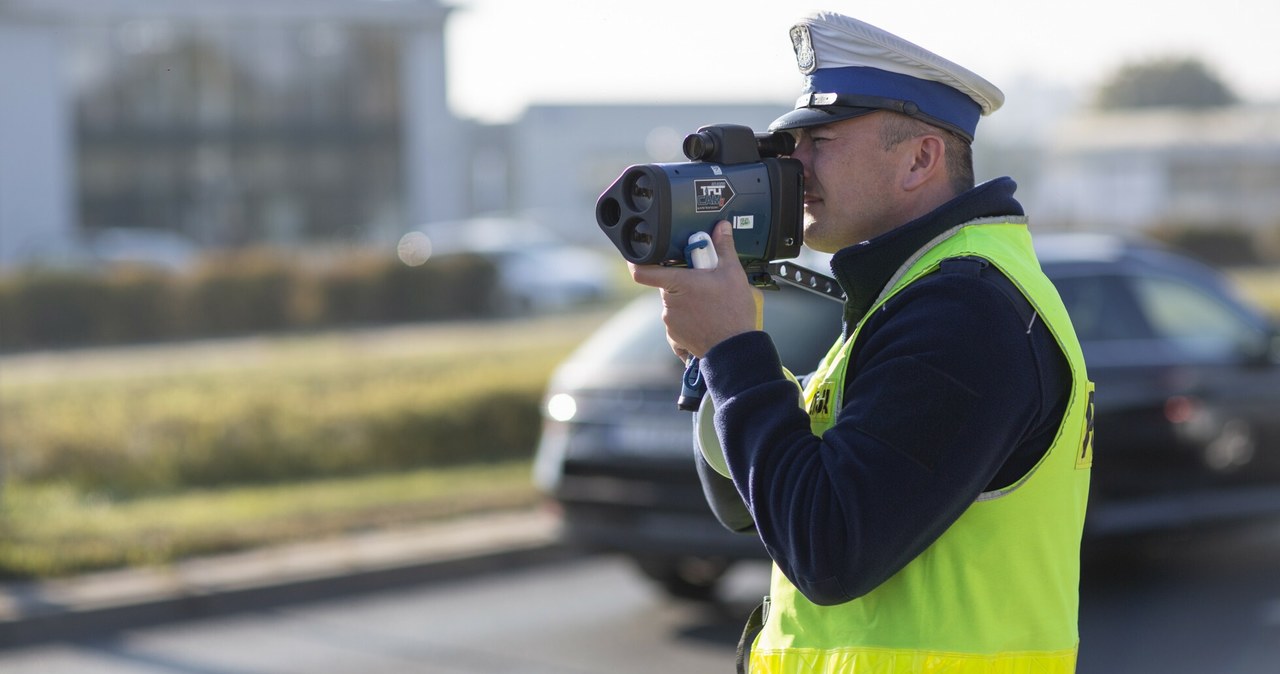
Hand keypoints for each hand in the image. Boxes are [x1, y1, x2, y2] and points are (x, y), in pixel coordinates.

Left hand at [629, 221, 762, 359]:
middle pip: (667, 283)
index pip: (642, 271)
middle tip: (703, 280)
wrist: (734, 349)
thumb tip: (721, 228)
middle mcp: (669, 303)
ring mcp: (671, 321)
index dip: (635, 261)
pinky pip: (677, 320)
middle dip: (682, 279)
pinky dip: (689, 317)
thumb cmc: (732, 313)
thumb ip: (724, 247)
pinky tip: (706, 318)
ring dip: (687, 299)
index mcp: (678, 283)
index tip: (636, 254)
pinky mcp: (675, 336)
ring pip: (674, 302)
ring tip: (709, 303)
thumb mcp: (733, 273)